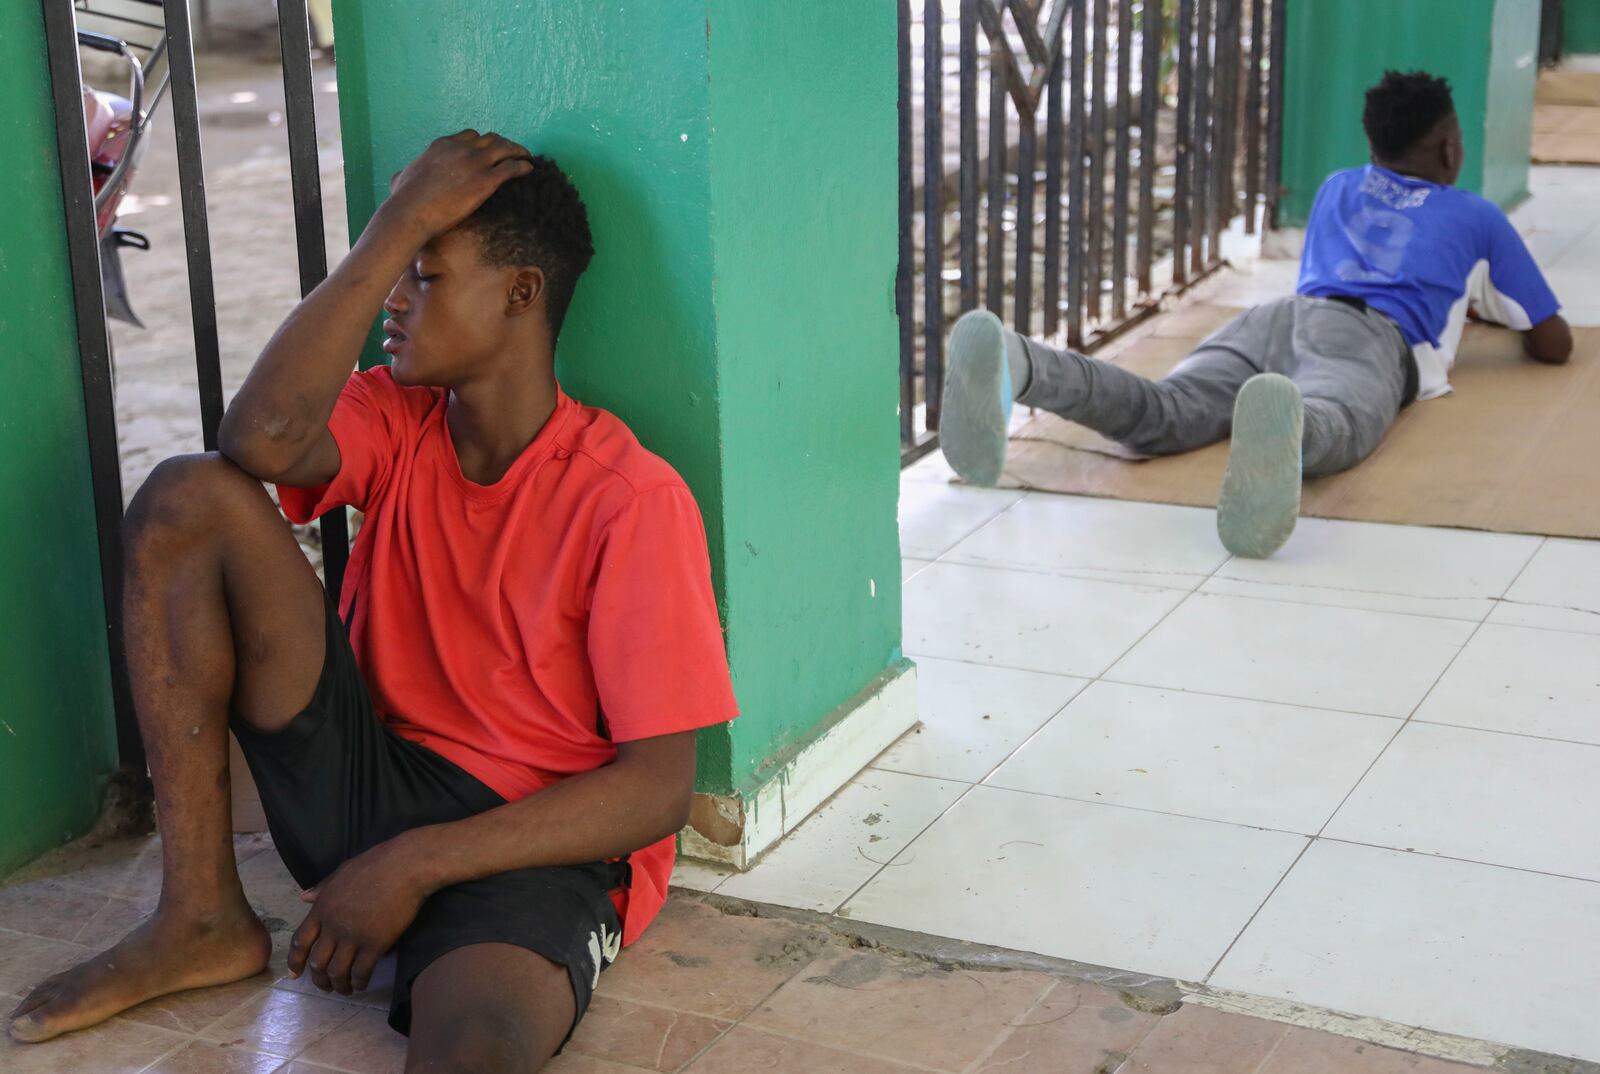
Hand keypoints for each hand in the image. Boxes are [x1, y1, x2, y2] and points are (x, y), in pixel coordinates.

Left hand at [288, 838, 429, 994]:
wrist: (405, 866)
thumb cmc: (375, 864)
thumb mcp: (342, 872)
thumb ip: (322, 888)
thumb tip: (304, 897)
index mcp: (322, 908)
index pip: (300, 942)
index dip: (295, 962)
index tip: (295, 975)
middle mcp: (333, 926)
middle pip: (318, 962)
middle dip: (319, 980)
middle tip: (326, 986)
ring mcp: (353, 936)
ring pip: (337, 971)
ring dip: (339, 985)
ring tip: (345, 989)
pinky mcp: (375, 943)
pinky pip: (361, 971)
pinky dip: (359, 982)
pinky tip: (362, 984)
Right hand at [382, 130, 534, 240]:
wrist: (412, 212)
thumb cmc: (404, 200)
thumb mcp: (401, 179)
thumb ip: (404, 174)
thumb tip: (396, 178)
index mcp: (443, 145)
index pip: (471, 136)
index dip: (484, 142)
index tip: (490, 149)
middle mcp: (461, 148)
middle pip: (492, 138)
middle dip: (504, 144)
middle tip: (513, 152)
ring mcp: (475, 162)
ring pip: (505, 149)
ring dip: (518, 151)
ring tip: (527, 157)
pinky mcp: (486, 180)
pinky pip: (512, 168)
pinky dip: (523, 166)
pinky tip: (530, 169)